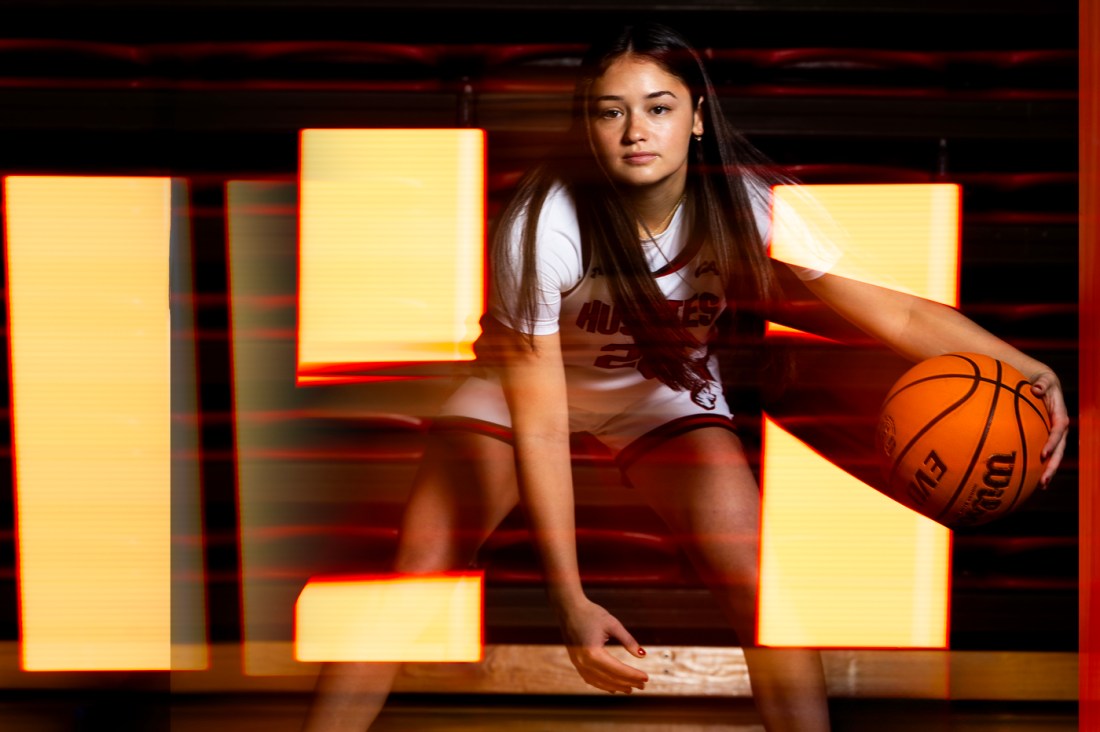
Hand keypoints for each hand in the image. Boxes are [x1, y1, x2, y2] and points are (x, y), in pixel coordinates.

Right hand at [556, 597, 647, 693]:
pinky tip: (612, 688)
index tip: (646, 678)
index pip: (618, 669)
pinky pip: (590, 679)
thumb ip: (628, 640)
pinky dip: (602, 685)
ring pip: (600, 682)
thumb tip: (642, 655)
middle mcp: (584, 661)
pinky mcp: (575, 661)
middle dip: (628, 683)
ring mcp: (578, 663)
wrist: (568, 608)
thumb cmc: (591, 613)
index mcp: (593, 652)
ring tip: (630, 689)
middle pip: (610, 678)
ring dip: (616, 686)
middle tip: (643, 685)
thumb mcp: (613, 624)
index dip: (633, 675)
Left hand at [1029, 369, 1068, 487]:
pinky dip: (1039, 465)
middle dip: (1052, 465)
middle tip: (1044, 480)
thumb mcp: (1044, 379)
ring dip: (1048, 470)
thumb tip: (1036, 388)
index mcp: (1060, 414)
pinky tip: (1031, 479)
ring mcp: (1054, 435)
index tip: (1043, 453)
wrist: (1044, 384)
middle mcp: (1059, 428)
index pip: (1059, 430)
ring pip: (1054, 455)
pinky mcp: (1046, 438)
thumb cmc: (1041, 381)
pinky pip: (1044, 453)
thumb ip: (1042, 383)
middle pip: (1060, 450)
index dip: (1053, 442)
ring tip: (1041, 486)